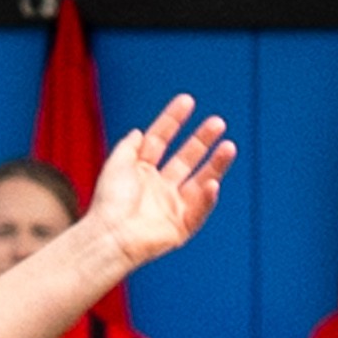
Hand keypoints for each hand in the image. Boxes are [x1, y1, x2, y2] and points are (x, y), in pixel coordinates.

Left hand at [86, 93, 235, 264]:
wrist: (108, 237)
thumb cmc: (108, 203)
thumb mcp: (116, 166)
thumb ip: (129, 147)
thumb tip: (138, 132)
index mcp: (141, 173)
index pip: (160, 141)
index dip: (172, 121)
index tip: (187, 101)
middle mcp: (158, 188)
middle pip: (186, 158)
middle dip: (202, 140)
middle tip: (218, 122)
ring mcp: (171, 207)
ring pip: (200, 181)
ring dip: (216, 164)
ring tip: (229, 146)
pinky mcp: (180, 227)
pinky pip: (199, 210)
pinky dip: (207, 198)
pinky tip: (212, 183)